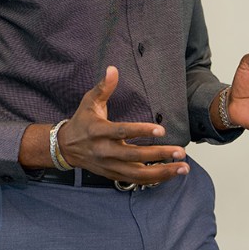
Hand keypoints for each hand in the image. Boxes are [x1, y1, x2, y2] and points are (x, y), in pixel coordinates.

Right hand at [58, 66, 189, 185]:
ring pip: (137, 174)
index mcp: (98, 131)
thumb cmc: (82, 121)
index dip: (141, 131)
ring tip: (183, 168)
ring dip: (161, 172)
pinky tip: (171, 174)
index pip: (122, 132)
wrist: (66, 148)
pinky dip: (154, 179)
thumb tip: (113, 68)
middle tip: (180, 152)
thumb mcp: (89, 101)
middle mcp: (104, 151)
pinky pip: (136, 180)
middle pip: (134, 156)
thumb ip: (104, 87)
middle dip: (159, 155)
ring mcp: (109, 165)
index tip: (161, 130)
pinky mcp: (113, 174)